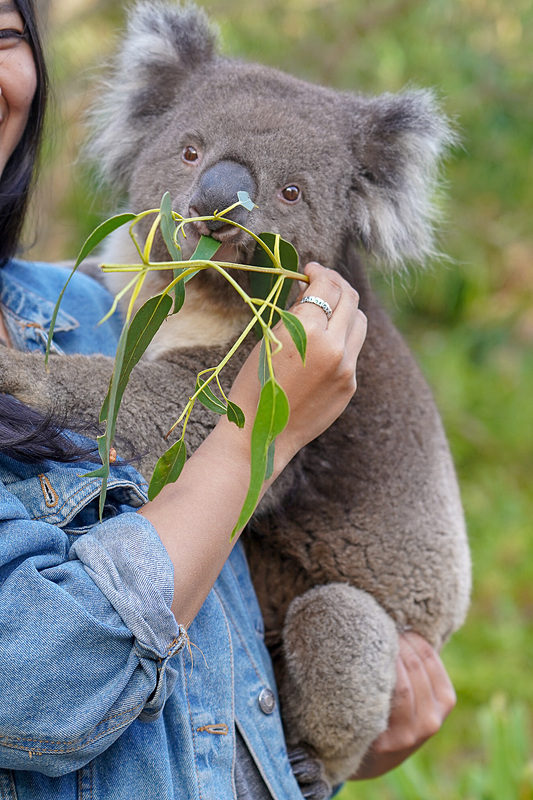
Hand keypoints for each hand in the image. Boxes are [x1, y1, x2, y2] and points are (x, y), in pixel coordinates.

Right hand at [225, 261, 366, 474]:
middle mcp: (334, 347)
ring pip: (359, 323)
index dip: (320, 272)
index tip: (310, 270)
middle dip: (336, 285)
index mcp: (308, 331)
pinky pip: (353, 352)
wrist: (261, 434)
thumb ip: (295, 314)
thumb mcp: (268, 340)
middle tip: (322, 282)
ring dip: (346, 309)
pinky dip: (342, 339)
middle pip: (351, 299)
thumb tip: (310, 292)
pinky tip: (323, 344)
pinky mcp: (350, 385)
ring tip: (328, 309)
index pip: (328, 286)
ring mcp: (347, 369)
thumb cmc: (254, 385)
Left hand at [351, 633, 455, 779]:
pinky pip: (380, 702)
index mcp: (445, 700)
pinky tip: (358, 666)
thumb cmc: (395, 711)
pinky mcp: (386, 742)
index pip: (428, 655)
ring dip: (381, 657)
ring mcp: (410, 733)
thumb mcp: (418, 692)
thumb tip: (405, 618)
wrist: (373, 757)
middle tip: (372, 626)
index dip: (407, 635)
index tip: (389, 623)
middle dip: (392, 641)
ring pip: (399, 683)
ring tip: (363, 641)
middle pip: (413, 665)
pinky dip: (371, 680)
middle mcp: (432, 719)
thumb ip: (417, 664)